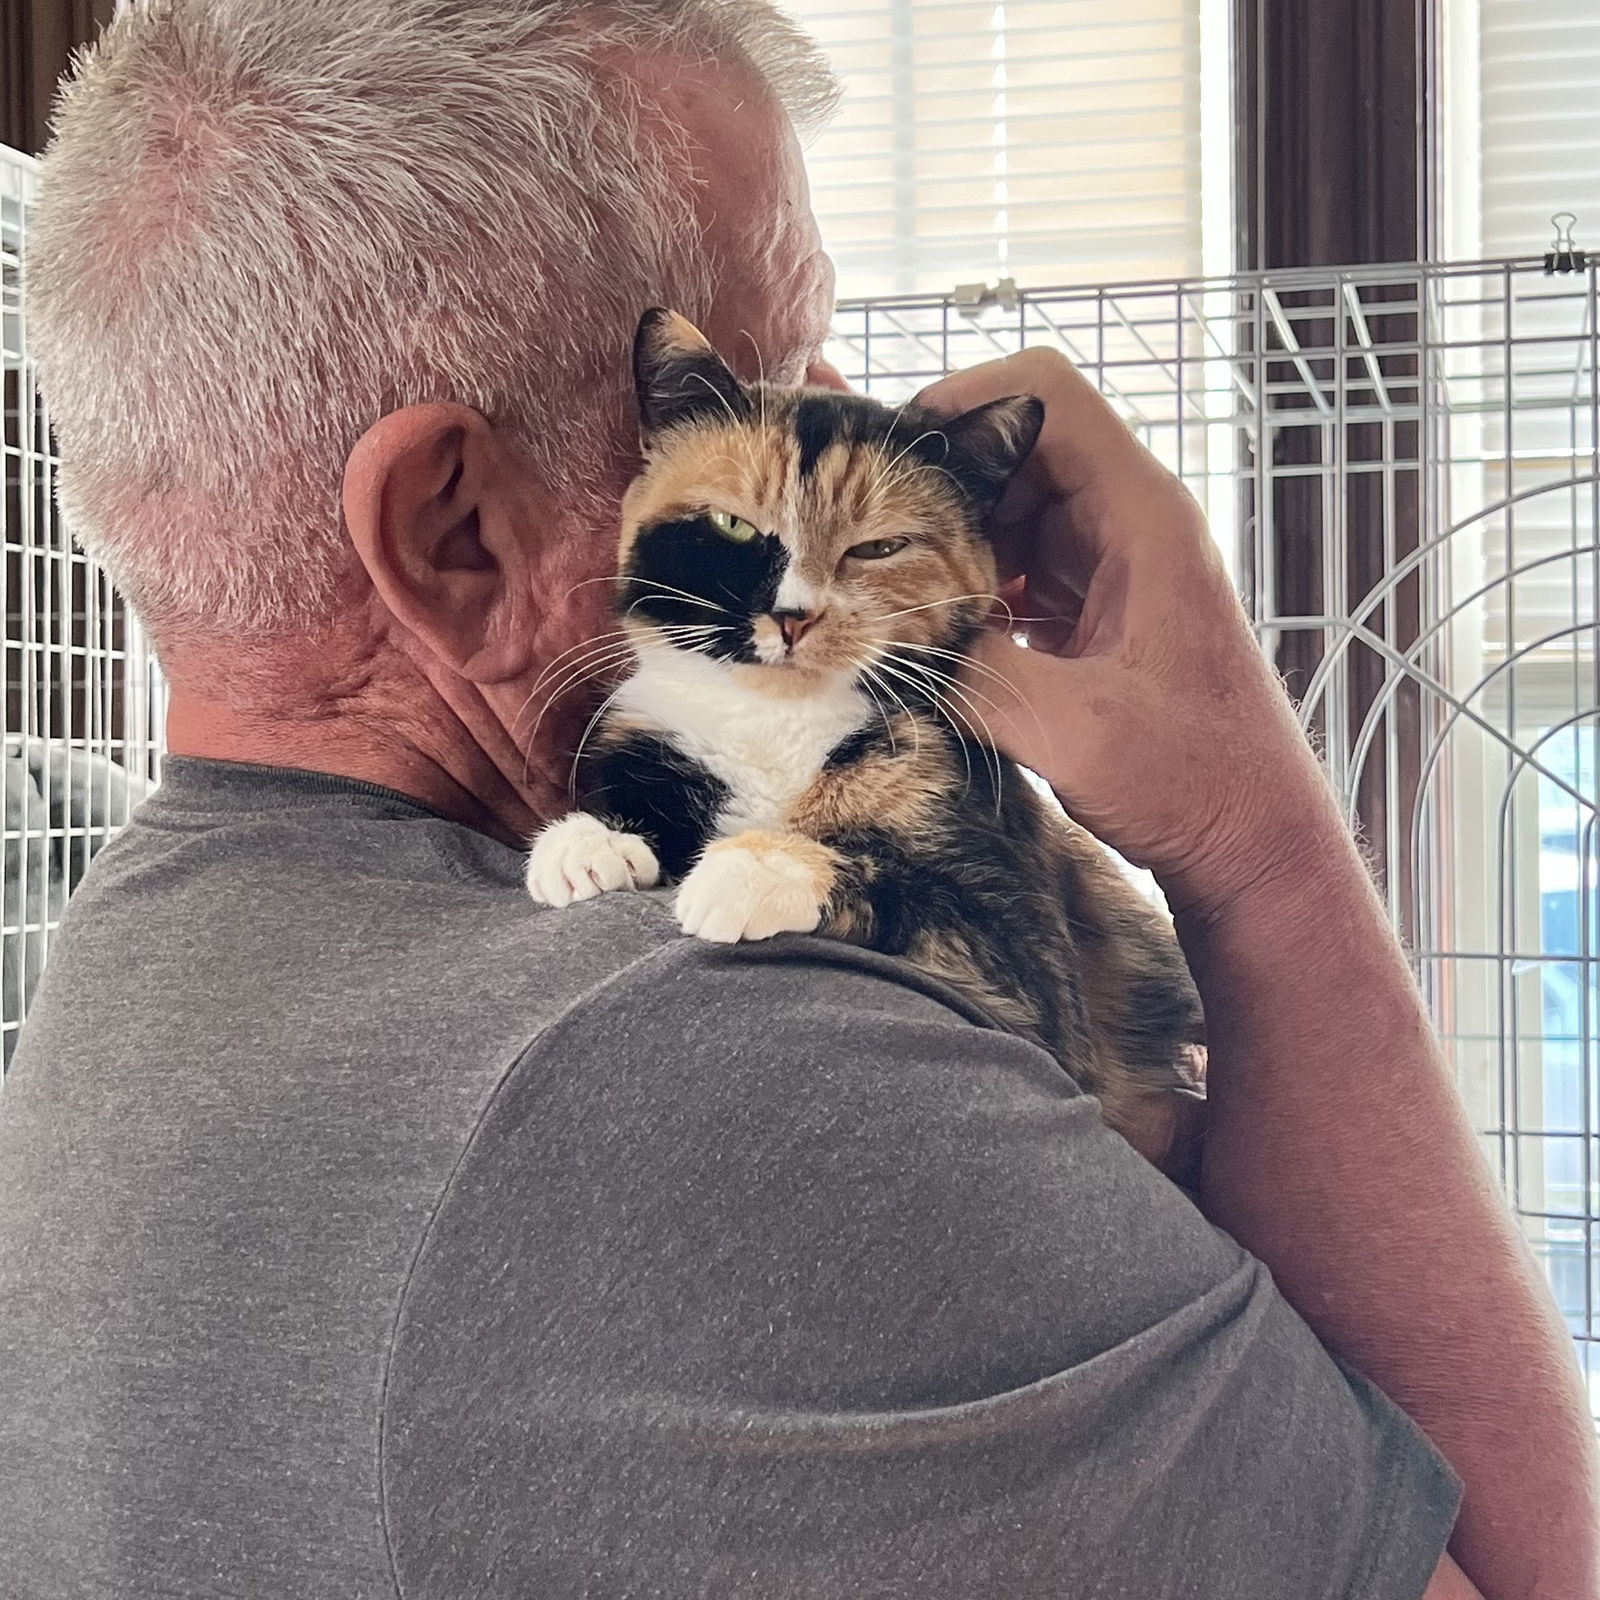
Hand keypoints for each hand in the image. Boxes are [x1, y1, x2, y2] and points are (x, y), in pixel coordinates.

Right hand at [917, 349, 1336, 918]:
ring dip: (943, 544)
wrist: (1251, 840)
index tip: (890, 455)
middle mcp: (1126, 525)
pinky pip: (1014, 570)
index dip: (962, 399)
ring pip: (1005, 514)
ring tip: (878, 587)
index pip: (1045, 395)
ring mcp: (1110, 569)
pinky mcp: (1093, 614)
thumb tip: (873, 643)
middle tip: (858, 534)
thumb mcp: (1073, 730)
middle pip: (1011, 451)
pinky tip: (924, 634)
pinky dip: (965, 590)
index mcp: (1141, 518)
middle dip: (934, 483)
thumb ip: (972, 675)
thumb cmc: (1197, 780)